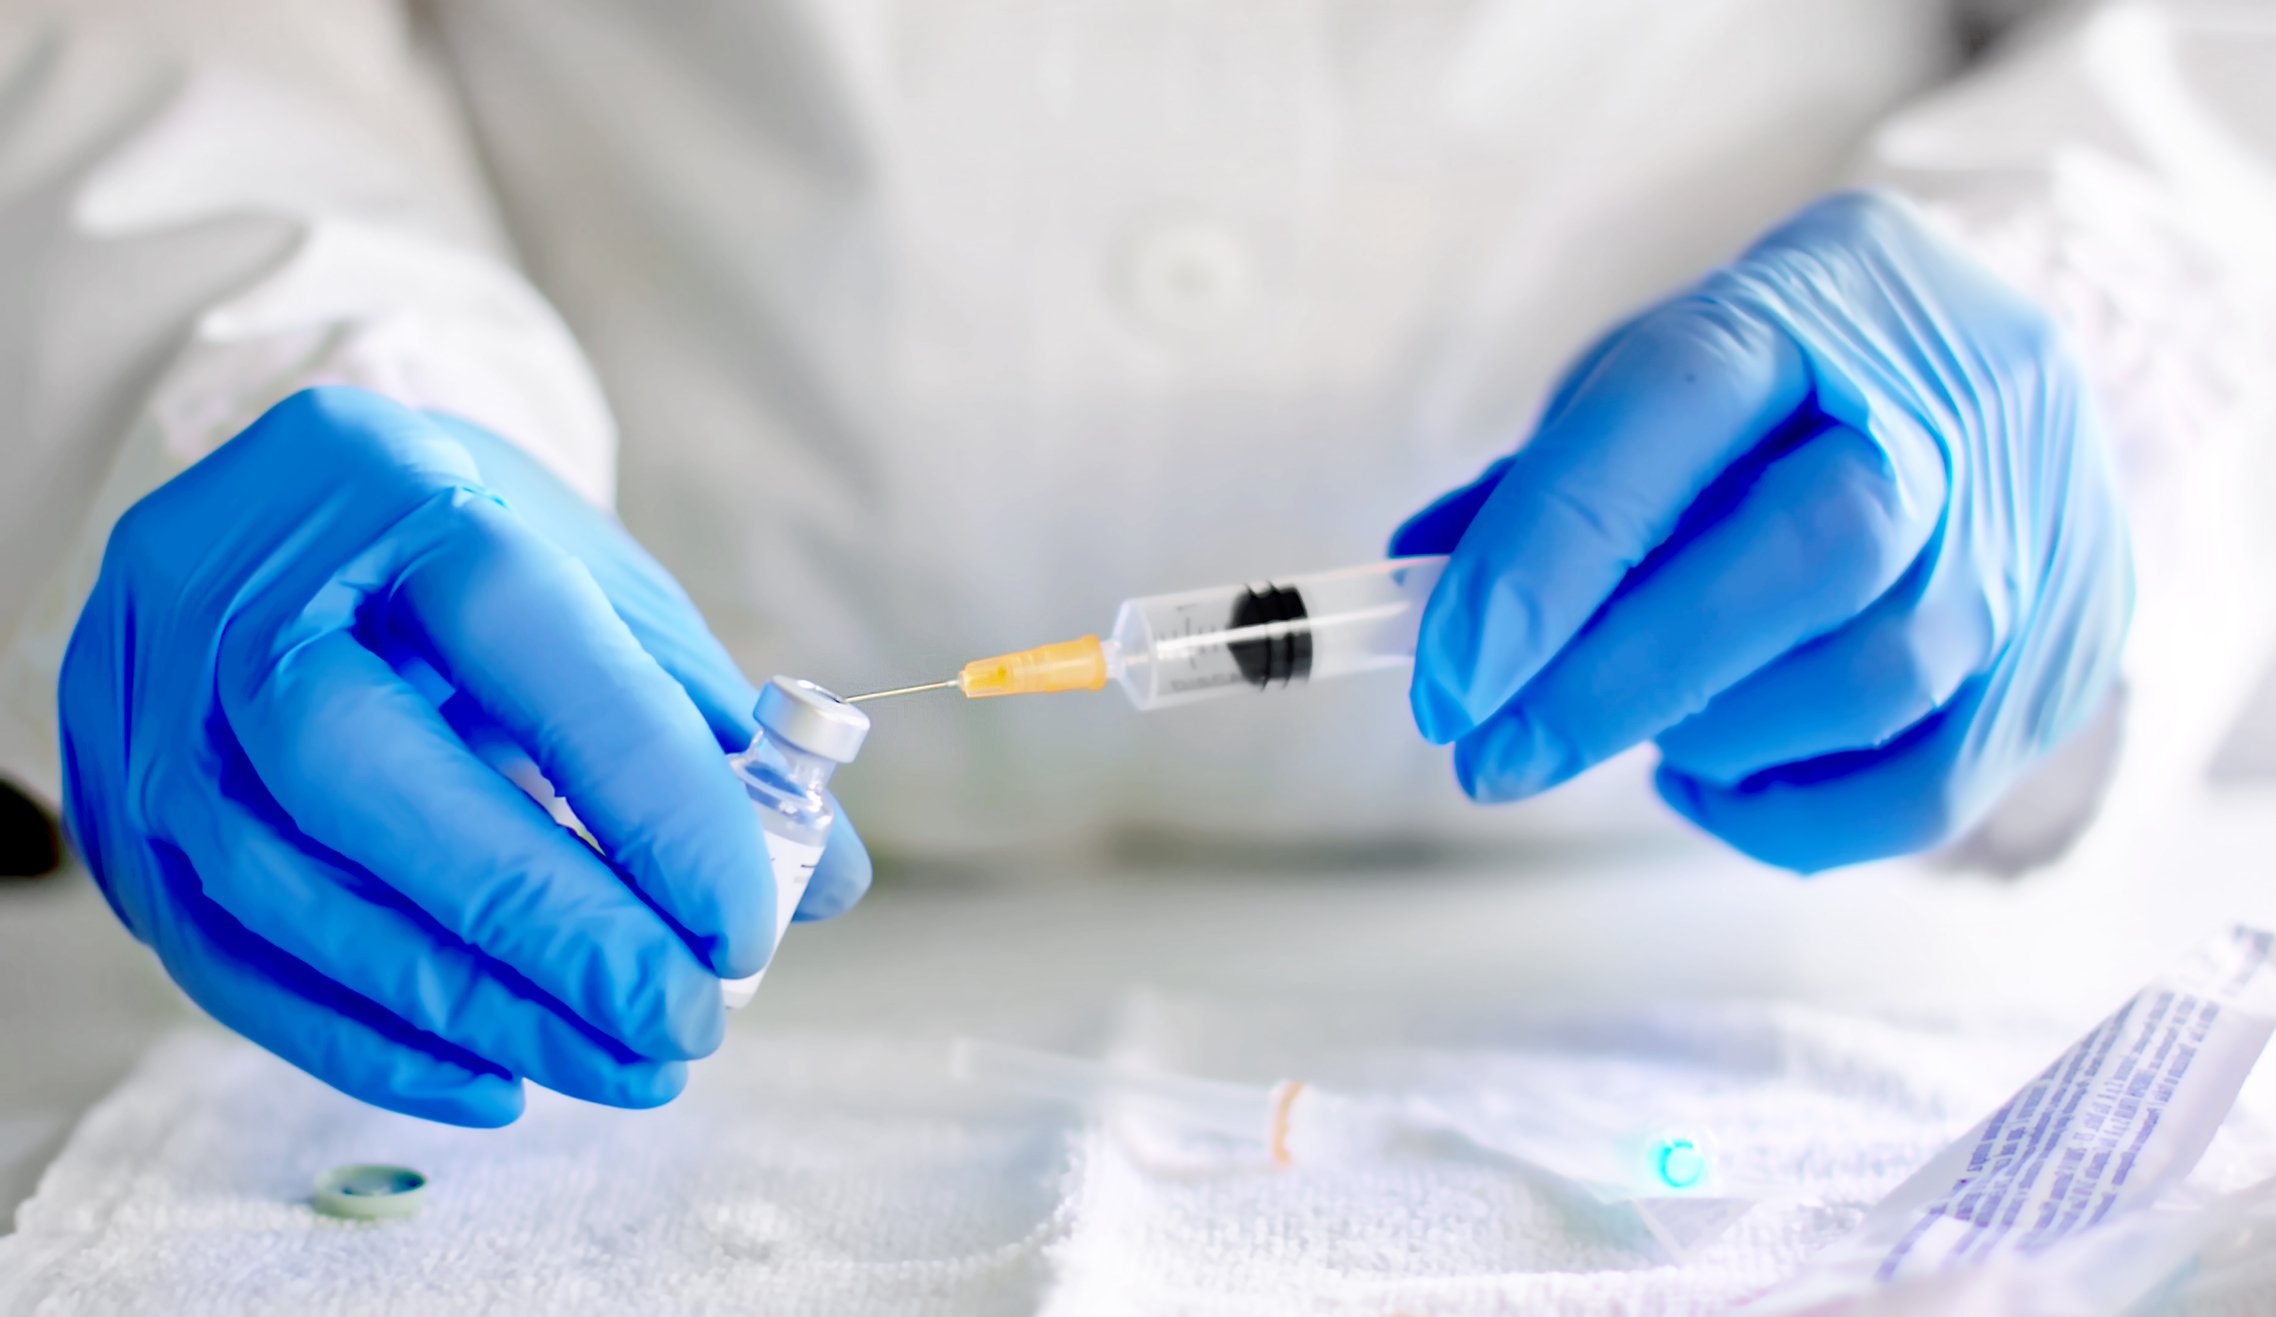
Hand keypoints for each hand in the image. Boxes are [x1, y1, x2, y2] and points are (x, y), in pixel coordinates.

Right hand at [60, 387, 869, 1123]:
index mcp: (391, 490)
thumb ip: (706, 727)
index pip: (519, 635)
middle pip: (374, 782)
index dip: (643, 792)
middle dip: (547, 928)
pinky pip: (227, 961)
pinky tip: (491, 1078)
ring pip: (295, 893)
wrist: (293, 519)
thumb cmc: (472, 558)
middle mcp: (240, 591)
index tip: (747, 920)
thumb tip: (820, 881)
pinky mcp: (113, 809)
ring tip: (622, 1065)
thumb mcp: (599, 591)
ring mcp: (153, 706)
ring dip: (474, 1009)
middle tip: (679, 1023)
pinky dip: (367, 1041)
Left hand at [1393, 192, 2131, 871]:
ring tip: (1635, 732)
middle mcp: (1952, 407)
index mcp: (1815, 302)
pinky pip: (1930, 788)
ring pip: (1875, 681)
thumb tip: (1422, 581)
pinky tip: (1709, 782)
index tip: (1449, 678)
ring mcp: (2032, 532)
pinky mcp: (2069, 647)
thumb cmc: (1786, 387)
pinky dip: (1790, 817)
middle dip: (1623, 679)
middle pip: (1809, 557)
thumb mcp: (1659, 382)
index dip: (1550, 553)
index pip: (1677, 407)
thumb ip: (1548, 483)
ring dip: (1712, 737)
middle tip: (1495, 756)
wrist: (1990, 373)